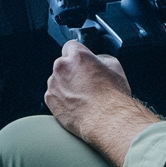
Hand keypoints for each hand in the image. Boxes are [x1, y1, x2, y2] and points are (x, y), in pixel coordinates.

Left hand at [45, 40, 157, 166]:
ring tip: (82, 97)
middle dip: (72, 70)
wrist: (106, 121)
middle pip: (63, 63)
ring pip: (57, 79)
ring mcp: (53, 83)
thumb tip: (95, 60)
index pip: (71, 45)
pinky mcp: (49, 99)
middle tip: (86, 83)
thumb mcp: (115, 67)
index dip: (78, 54)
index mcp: (78, 56)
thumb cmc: (112, 97)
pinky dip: (61, 98)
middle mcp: (62, 67)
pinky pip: (54, 94)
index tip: (82, 62)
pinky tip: (76, 105)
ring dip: (66, 84)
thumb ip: (100, 58)